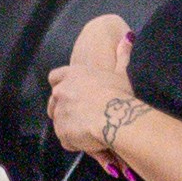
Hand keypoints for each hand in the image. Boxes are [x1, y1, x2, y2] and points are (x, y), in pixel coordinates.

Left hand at [46, 12, 137, 159]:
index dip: (60, 85)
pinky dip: (77, 142)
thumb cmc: (119, 93)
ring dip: (71, 127)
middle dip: (63, 110)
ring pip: (60, 122)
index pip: (55, 77)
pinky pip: (66, 139)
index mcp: (73, 75)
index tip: (67, 93)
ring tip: (90, 133)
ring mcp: (59, 113)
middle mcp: (61, 92)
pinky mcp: (61, 133)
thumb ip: (122, 55)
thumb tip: (128, 37)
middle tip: (82, 118)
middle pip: (53, 102)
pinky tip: (91, 143)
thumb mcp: (122, 72)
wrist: (113, 116)